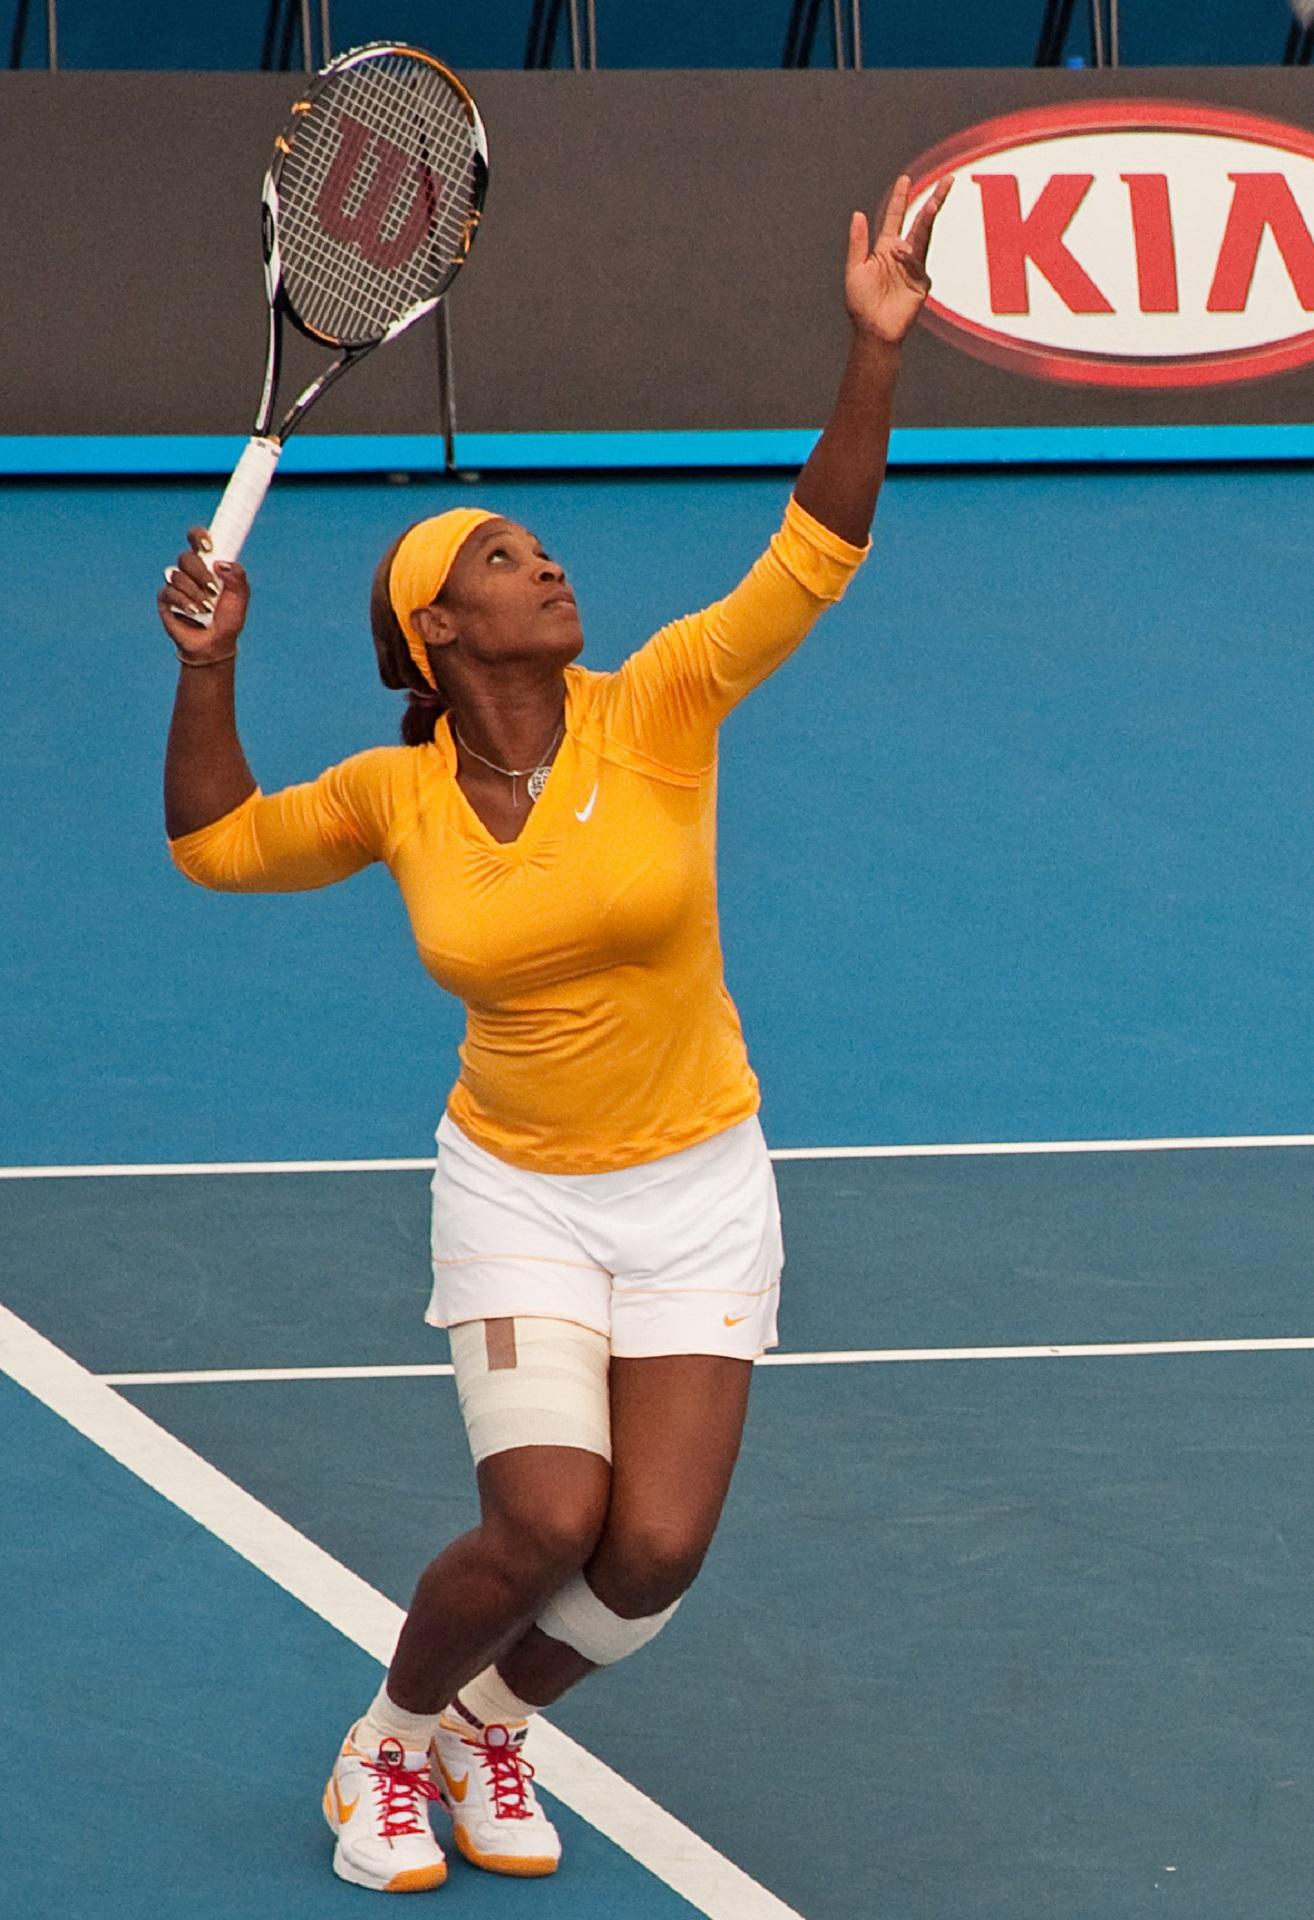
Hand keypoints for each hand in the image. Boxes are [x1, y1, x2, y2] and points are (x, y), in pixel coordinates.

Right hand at [158, 527, 248, 657]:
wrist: (215, 644)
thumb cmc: (228, 619)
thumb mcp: (240, 598)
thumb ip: (237, 577)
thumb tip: (220, 563)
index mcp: (208, 564)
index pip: (197, 540)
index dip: (199, 536)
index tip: (209, 546)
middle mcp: (189, 571)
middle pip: (186, 558)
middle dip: (200, 573)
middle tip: (213, 590)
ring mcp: (176, 584)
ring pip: (177, 576)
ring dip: (195, 592)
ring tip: (207, 609)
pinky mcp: (166, 599)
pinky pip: (169, 592)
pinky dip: (184, 602)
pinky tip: (193, 612)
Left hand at [845, 174, 951, 345]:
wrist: (873, 331)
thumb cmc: (860, 303)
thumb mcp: (854, 269)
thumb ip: (858, 242)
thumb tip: (858, 214)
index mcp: (886, 248)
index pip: (896, 217)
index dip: (900, 198)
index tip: (905, 178)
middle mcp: (902, 254)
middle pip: (920, 221)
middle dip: (934, 201)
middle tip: (947, 180)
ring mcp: (914, 267)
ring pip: (924, 237)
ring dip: (928, 220)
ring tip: (933, 204)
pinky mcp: (921, 283)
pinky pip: (918, 263)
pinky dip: (910, 256)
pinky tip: (901, 253)